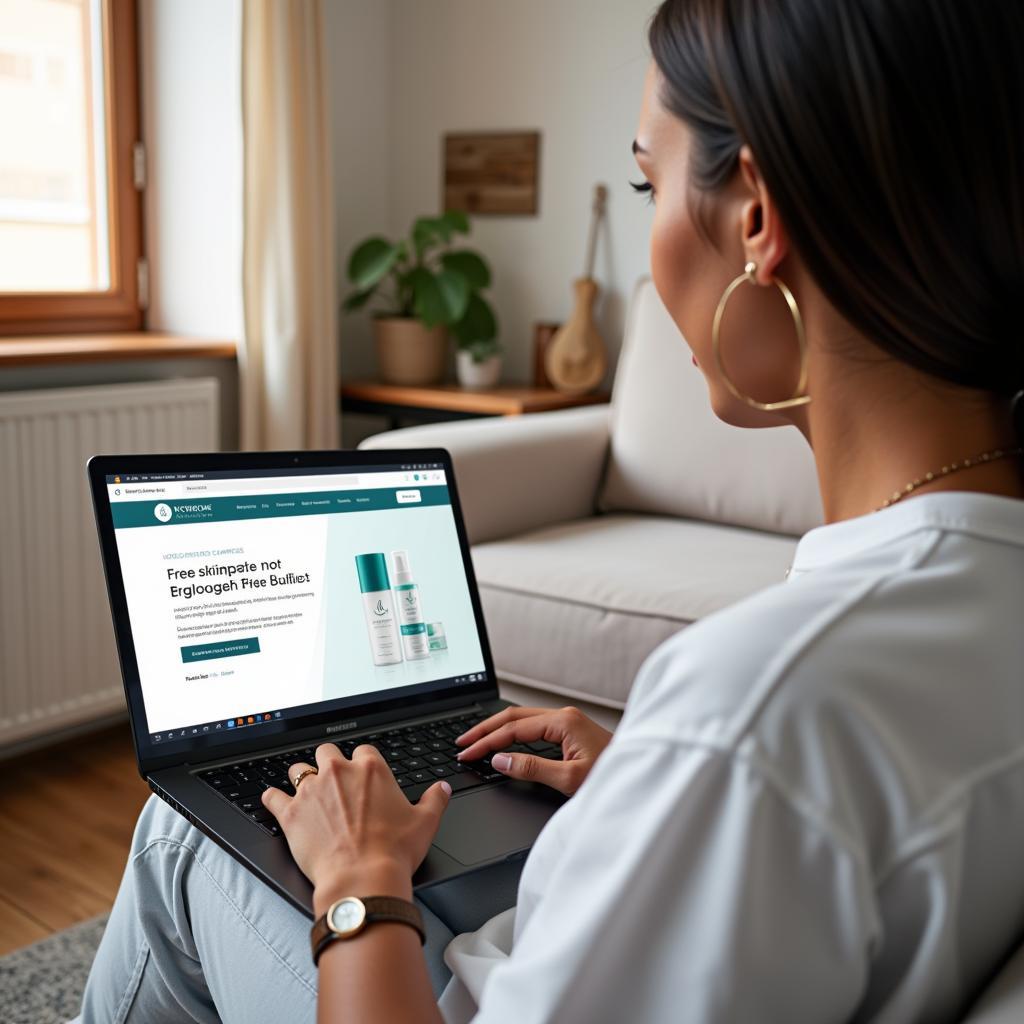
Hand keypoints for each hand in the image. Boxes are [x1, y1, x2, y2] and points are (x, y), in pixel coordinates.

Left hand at [262, 744, 450, 906]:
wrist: (362, 879)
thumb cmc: (393, 852)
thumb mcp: (425, 823)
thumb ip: (435, 800)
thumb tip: (442, 788)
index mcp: (371, 769)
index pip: (364, 751)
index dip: (363, 764)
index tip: (364, 777)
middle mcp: (338, 772)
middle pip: (327, 752)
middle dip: (330, 763)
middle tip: (335, 782)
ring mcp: (311, 791)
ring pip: (298, 769)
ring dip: (302, 778)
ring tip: (307, 792)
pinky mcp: (290, 813)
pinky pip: (272, 797)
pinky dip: (272, 799)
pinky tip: (274, 801)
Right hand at [456, 706, 612, 795]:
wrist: (642, 776)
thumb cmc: (614, 776)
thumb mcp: (569, 779)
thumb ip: (531, 768)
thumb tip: (500, 761)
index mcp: (563, 721)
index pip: (513, 728)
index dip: (486, 742)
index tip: (467, 753)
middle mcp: (565, 716)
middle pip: (513, 716)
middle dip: (485, 730)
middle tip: (462, 743)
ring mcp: (568, 721)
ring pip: (522, 720)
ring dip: (497, 730)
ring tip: (475, 741)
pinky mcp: (570, 731)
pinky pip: (533, 727)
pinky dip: (513, 734)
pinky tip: (503, 742)